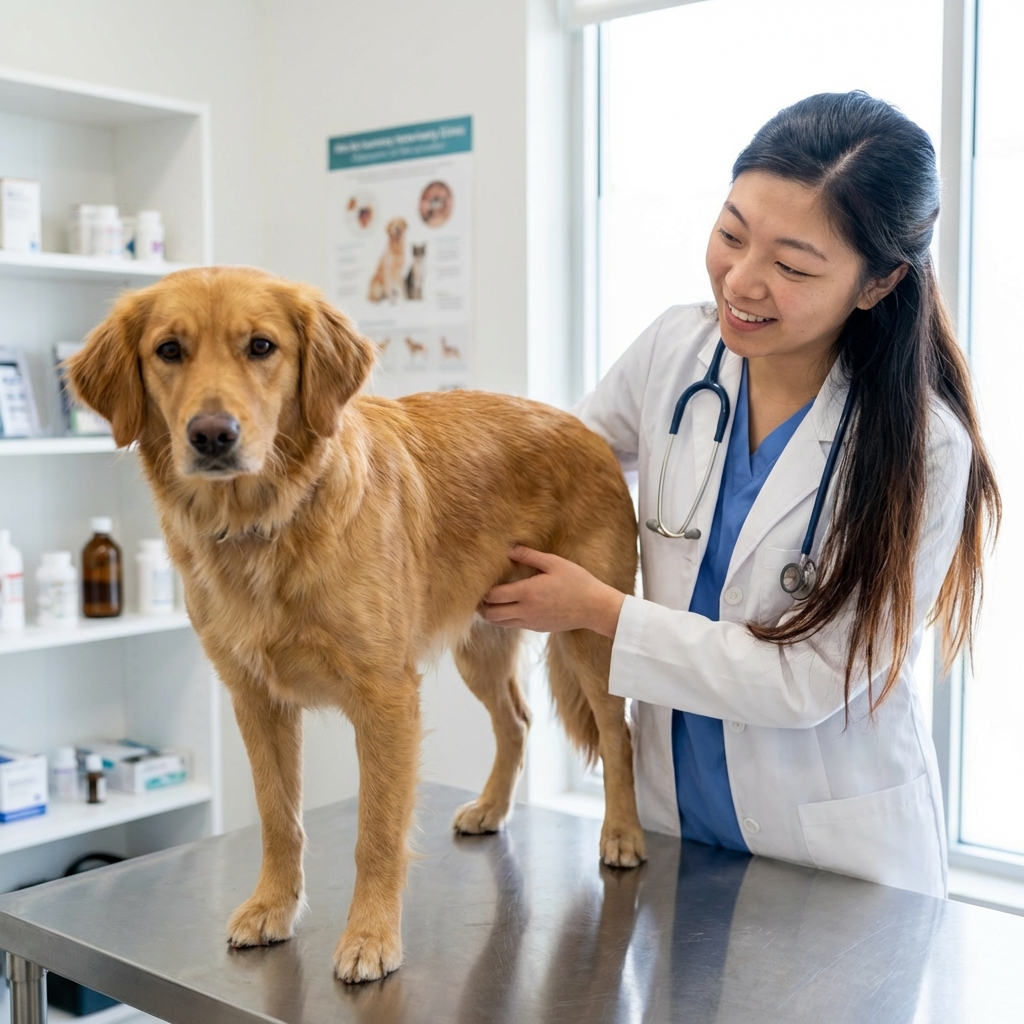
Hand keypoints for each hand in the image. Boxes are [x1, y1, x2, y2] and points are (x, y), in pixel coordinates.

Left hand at [480, 545, 625, 637]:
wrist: (594, 608)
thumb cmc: (577, 582)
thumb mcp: (554, 563)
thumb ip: (530, 556)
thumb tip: (510, 549)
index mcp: (527, 593)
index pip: (494, 596)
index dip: (483, 592)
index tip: (480, 584)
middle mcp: (526, 611)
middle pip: (492, 615)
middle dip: (482, 607)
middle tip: (479, 597)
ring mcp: (531, 622)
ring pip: (501, 623)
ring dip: (492, 615)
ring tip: (490, 603)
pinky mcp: (538, 628)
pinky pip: (515, 625)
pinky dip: (506, 619)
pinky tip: (510, 607)